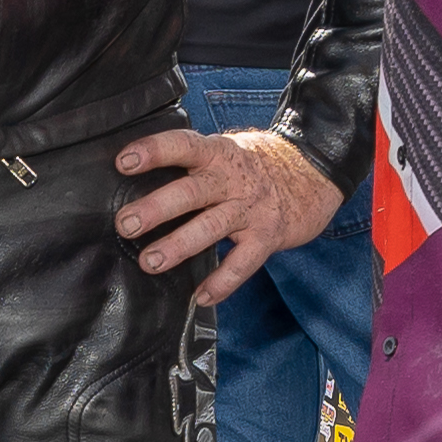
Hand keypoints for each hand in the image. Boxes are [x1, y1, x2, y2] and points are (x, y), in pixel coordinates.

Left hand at [111, 125, 341, 302]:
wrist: (317, 170)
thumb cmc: (257, 164)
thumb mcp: (226, 150)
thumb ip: (193, 162)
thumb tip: (137, 177)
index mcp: (218, 153)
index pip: (183, 146)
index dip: (154, 152)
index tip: (124, 163)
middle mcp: (233, 179)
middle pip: (191, 192)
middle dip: (157, 208)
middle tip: (127, 224)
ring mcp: (251, 209)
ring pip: (212, 227)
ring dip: (179, 245)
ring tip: (151, 262)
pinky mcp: (268, 235)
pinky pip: (242, 263)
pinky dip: (222, 282)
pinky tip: (200, 295)